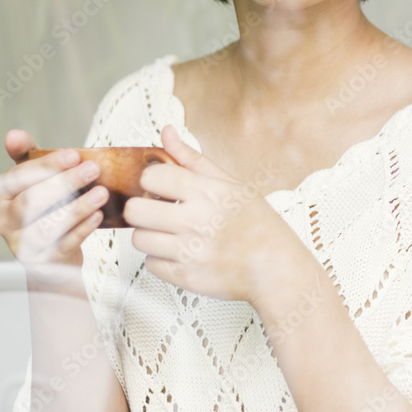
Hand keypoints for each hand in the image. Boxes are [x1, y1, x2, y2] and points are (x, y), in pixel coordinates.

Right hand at [0, 129, 108, 268]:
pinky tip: (97, 216)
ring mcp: (20, 243)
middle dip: (65, 183)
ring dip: (77, 207)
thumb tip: (13, 135)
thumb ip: (31, 155)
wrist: (52, 256)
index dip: (47, 165)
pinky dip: (81, 230)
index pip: (20, 176)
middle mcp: (6, 219)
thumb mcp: (37, 180)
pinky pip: (61, 245)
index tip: (74, 155)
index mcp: (4, 194)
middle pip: (32, 201)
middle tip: (93, 169)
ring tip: (101, 193)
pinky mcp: (40, 262)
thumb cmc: (46, 210)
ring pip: (47, 225)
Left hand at [123, 124, 299, 306]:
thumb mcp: (231, 183)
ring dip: (150, 234)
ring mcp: (189, 252)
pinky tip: (179, 252)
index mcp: (207, 193)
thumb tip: (166, 132)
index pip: (151, 177)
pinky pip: (150, 264)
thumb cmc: (258, 224)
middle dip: (143, 208)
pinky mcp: (185, 278)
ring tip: (170, 233)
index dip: (152, 181)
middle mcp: (196, 221)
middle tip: (158, 210)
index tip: (161, 187)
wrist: (276, 268)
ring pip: (139, 239)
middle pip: (136, 210)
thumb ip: (192, 158)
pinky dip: (160, 258)